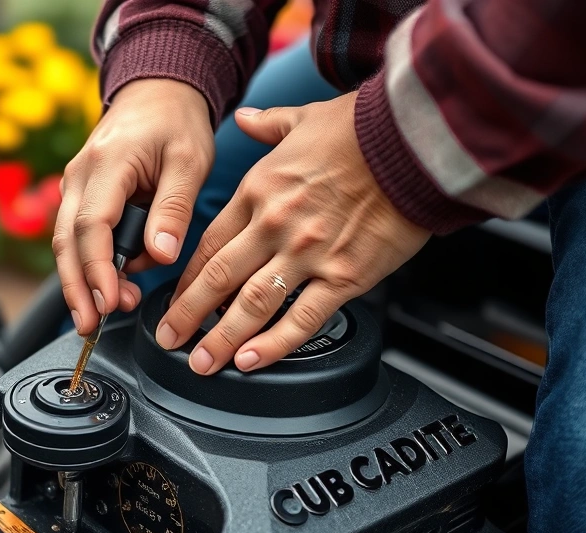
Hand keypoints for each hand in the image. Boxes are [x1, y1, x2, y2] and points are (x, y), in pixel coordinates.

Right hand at [55, 78, 214, 333]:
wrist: (158, 92)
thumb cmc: (177, 123)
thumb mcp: (190, 161)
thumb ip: (174, 208)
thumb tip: (161, 256)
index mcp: (106, 164)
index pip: (92, 225)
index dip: (97, 269)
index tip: (111, 302)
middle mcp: (79, 176)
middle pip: (66, 242)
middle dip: (77, 287)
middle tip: (91, 326)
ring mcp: (75, 186)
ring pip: (66, 243)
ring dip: (81, 281)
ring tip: (105, 313)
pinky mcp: (81, 196)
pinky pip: (78, 236)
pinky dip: (89, 265)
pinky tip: (112, 286)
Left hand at [156, 91, 430, 374]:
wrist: (416, 142)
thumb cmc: (365, 130)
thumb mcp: (304, 117)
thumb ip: (268, 125)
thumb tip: (244, 119)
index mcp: (259, 191)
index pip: (209, 245)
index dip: (185, 278)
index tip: (173, 299)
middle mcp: (274, 225)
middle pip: (218, 280)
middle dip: (187, 315)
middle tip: (168, 339)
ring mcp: (308, 254)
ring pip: (252, 305)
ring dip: (220, 338)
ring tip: (202, 362)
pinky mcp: (345, 275)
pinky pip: (303, 318)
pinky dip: (274, 344)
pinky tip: (251, 361)